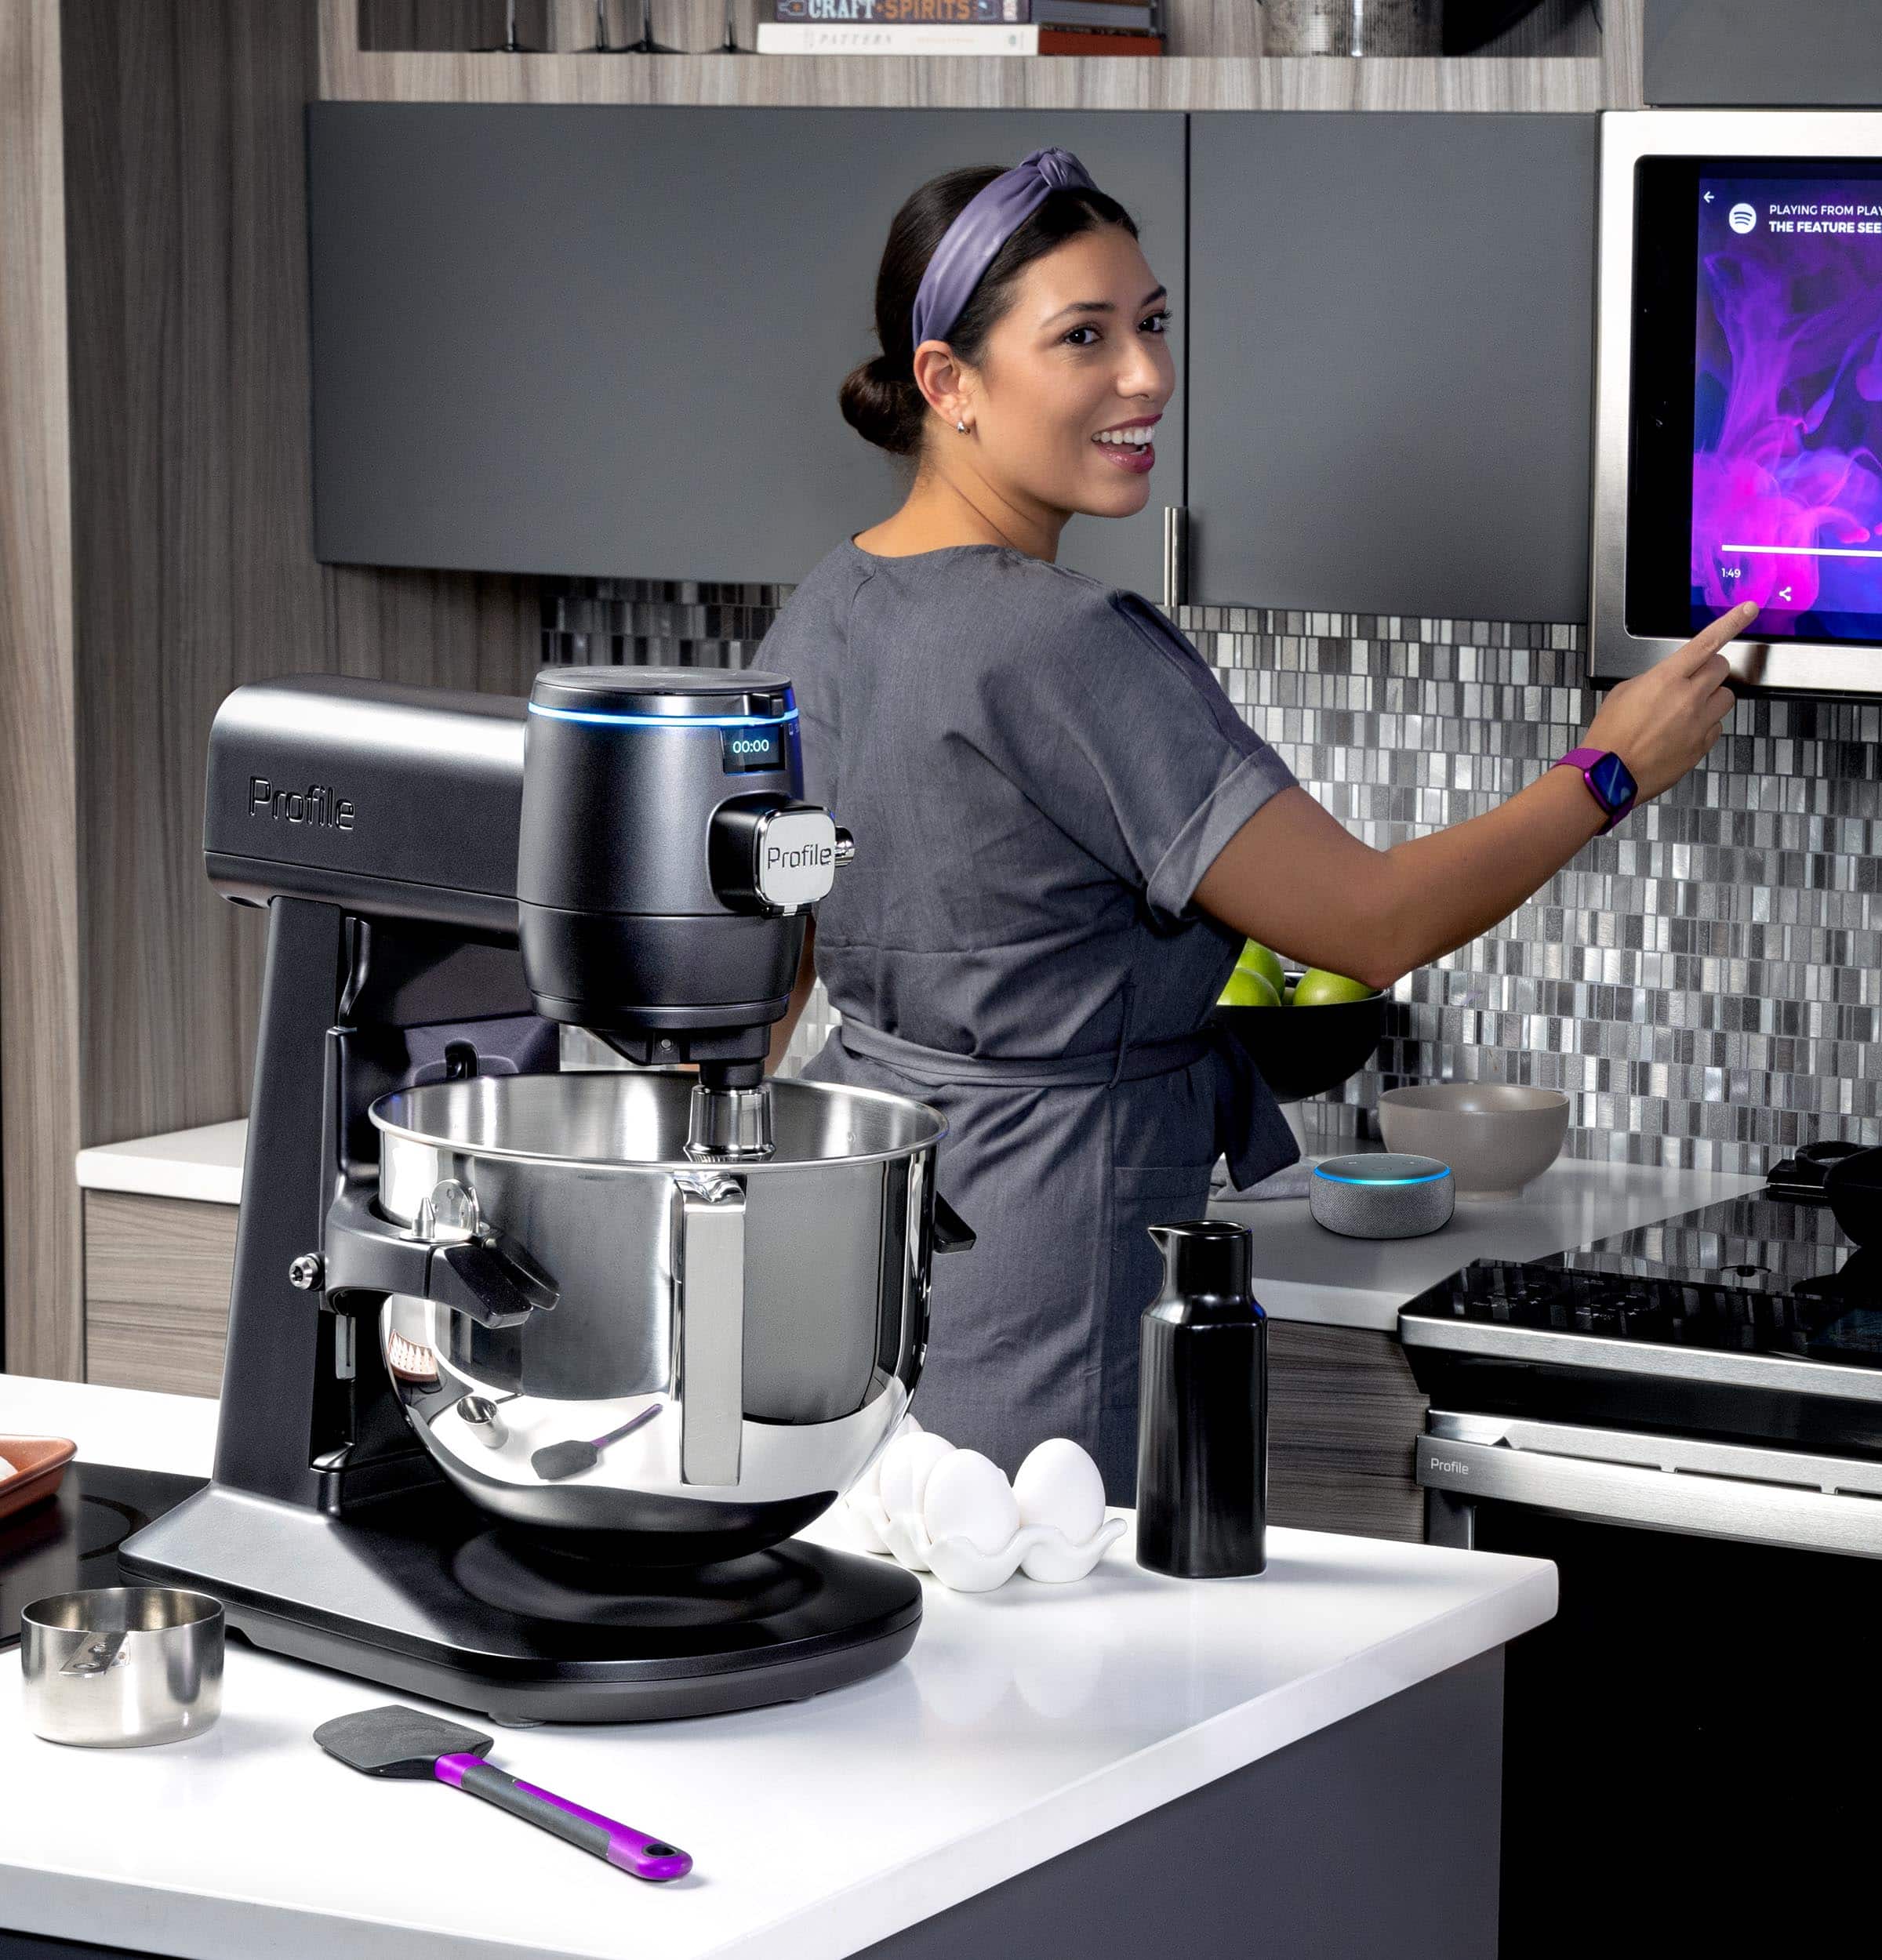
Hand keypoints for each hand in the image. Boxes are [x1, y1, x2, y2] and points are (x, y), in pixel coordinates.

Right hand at [1582, 601, 1755, 801]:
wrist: (1609, 775)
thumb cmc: (1610, 736)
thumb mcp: (1623, 694)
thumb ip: (1653, 679)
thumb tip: (1669, 679)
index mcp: (1666, 679)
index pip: (1707, 642)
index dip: (1732, 623)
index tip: (1749, 610)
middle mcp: (1688, 698)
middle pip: (1721, 668)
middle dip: (1710, 670)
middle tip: (1693, 680)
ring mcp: (1699, 723)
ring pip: (1726, 697)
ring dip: (1711, 698)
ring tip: (1686, 711)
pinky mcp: (1702, 745)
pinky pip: (1716, 726)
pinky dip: (1704, 726)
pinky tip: (1681, 733)